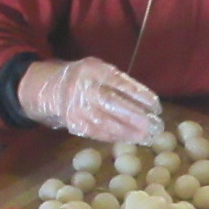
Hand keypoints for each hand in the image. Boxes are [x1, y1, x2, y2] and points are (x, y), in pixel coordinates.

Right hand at [18, 57, 162, 141]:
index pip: (120, 83)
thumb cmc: (86, 78)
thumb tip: (145, 102)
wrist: (52, 89)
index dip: (140, 96)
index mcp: (94, 70)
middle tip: (154, 126)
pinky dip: (115, 137)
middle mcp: (84, 88)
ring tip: (147, 137)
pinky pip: (97, 132)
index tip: (156, 106)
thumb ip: (118, 82)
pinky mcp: (74, 123)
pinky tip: (130, 139)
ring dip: (128, 131)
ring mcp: (77, 107)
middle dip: (135, 117)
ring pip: (105, 121)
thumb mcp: (100, 70)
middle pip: (112, 103)